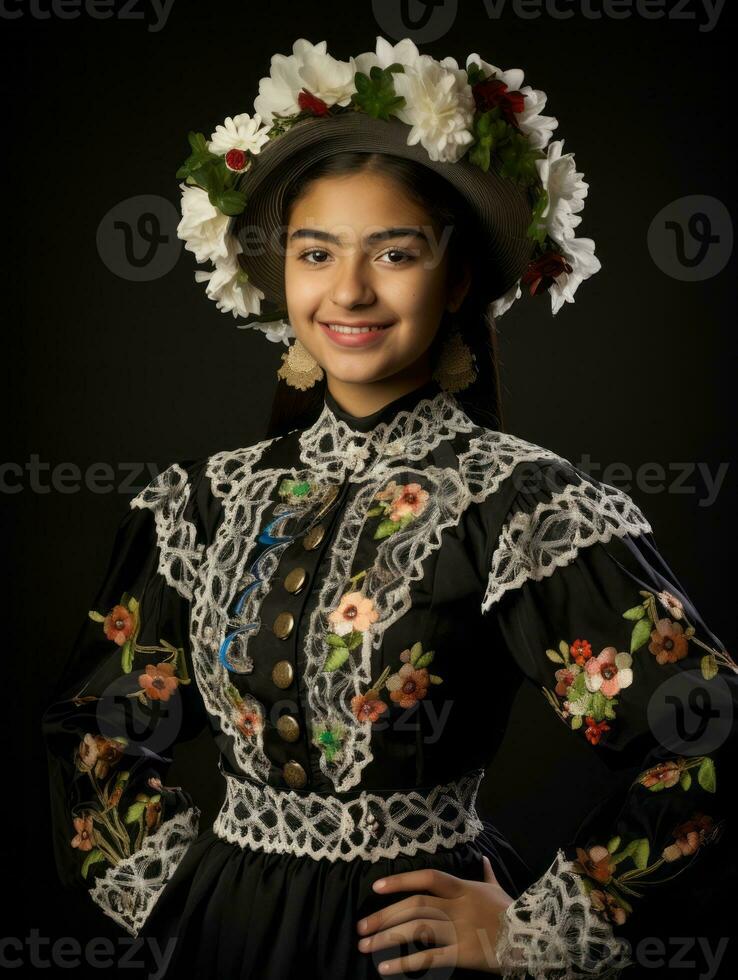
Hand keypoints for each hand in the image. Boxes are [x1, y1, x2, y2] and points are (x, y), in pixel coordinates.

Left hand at [355, 855, 513, 974]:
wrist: (533, 939)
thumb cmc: (512, 912)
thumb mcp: (498, 888)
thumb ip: (486, 873)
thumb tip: (483, 858)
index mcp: (463, 887)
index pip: (427, 878)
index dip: (401, 880)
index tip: (376, 887)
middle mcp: (458, 906)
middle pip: (415, 906)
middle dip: (384, 916)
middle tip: (361, 927)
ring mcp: (460, 930)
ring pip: (417, 929)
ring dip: (387, 938)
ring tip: (366, 947)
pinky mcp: (463, 954)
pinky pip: (429, 958)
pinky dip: (405, 964)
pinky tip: (386, 969)